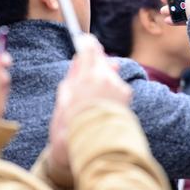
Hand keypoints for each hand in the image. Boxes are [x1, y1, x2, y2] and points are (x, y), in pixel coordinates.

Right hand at [49, 34, 131, 168]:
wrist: (95, 148)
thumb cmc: (71, 127)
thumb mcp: (63, 101)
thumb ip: (72, 76)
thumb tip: (78, 59)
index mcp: (87, 77)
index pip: (89, 49)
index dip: (86, 43)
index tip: (83, 41)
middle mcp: (106, 78)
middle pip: (102, 58)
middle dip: (94, 63)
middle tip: (84, 75)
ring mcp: (118, 86)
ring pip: (109, 72)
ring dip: (102, 78)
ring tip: (91, 98)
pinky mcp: (126, 95)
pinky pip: (116, 85)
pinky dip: (110, 90)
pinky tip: (101, 104)